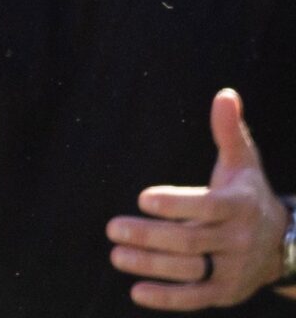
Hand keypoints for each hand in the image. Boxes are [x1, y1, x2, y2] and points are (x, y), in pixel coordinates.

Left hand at [107, 89, 290, 308]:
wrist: (282, 244)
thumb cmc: (247, 195)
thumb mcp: (243, 163)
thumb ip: (229, 131)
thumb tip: (225, 94)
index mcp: (238, 206)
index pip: (206, 207)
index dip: (175, 205)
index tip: (142, 199)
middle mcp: (237, 239)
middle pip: (190, 241)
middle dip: (149, 236)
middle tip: (112, 228)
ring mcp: (232, 269)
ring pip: (189, 270)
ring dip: (150, 265)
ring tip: (116, 255)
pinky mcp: (225, 292)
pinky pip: (195, 298)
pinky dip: (167, 298)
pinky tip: (135, 291)